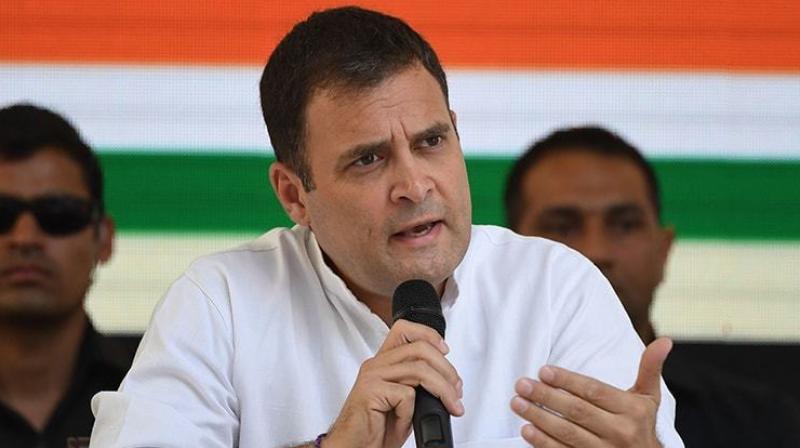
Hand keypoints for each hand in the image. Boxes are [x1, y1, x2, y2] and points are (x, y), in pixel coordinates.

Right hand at [323, 320, 463, 447]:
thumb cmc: (375, 429)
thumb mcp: (403, 402)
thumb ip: (419, 385)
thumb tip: (448, 383)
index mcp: (383, 363)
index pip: (405, 330)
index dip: (429, 335)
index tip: (445, 351)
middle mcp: (376, 365)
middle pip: (419, 348)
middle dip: (447, 370)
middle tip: (456, 391)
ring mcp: (372, 377)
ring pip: (419, 369)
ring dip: (443, 390)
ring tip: (450, 406)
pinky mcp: (370, 391)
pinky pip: (406, 395)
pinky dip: (412, 412)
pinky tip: (404, 422)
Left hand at [510, 337, 672, 446]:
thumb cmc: (641, 425)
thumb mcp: (648, 398)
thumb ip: (650, 368)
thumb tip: (665, 341)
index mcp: (633, 411)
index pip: (594, 392)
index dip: (568, 381)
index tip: (543, 371)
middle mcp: (620, 433)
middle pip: (576, 412)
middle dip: (546, 397)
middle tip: (522, 385)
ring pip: (567, 433)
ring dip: (538, 418)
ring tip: (518, 403)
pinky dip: (543, 443)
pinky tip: (526, 430)